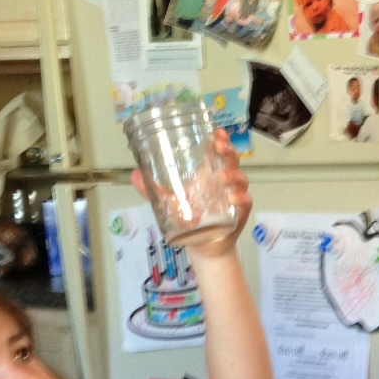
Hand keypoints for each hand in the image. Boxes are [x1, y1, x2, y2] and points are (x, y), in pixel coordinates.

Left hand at [131, 130, 252, 259]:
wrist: (202, 246)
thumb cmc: (190, 220)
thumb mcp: (168, 203)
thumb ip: (152, 190)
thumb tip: (134, 174)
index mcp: (208, 175)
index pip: (217, 152)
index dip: (220, 140)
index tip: (216, 132)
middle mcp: (224, 182)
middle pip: (232, 160)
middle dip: (229, 151)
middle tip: (220, 146)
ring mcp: (233, 197)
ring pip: (241, 180)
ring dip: (234, 175)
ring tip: (223, 177)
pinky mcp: (239, 213)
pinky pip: (245, 202)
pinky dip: (241, 199)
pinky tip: (233, 198)